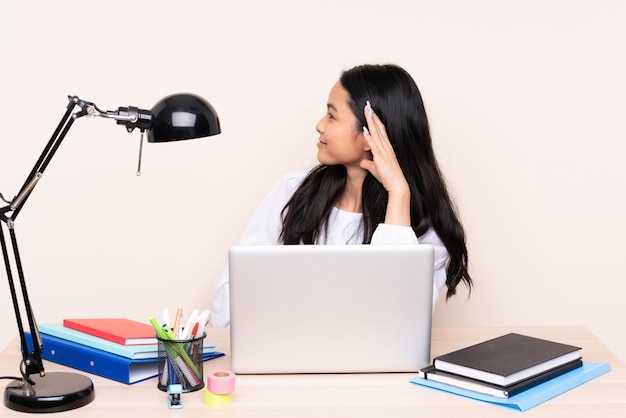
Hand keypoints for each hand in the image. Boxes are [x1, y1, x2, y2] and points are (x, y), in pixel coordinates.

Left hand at [360, 101, 410, 224]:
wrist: (397, 185)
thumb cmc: (388, 177)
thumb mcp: (375, 169)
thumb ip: (369, 164)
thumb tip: (362, 162)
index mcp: (386, 148)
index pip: (380, 131)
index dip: (375, 121)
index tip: (371, 112)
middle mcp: (386, 147)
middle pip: (378, 128)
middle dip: (373, 116)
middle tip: (368, 105)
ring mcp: (384, 151)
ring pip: (376, 133)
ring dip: (371, 122)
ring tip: (367, 111)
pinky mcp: (381, 157)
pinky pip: (374, 145)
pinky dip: (369, 137)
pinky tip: (365, 129)